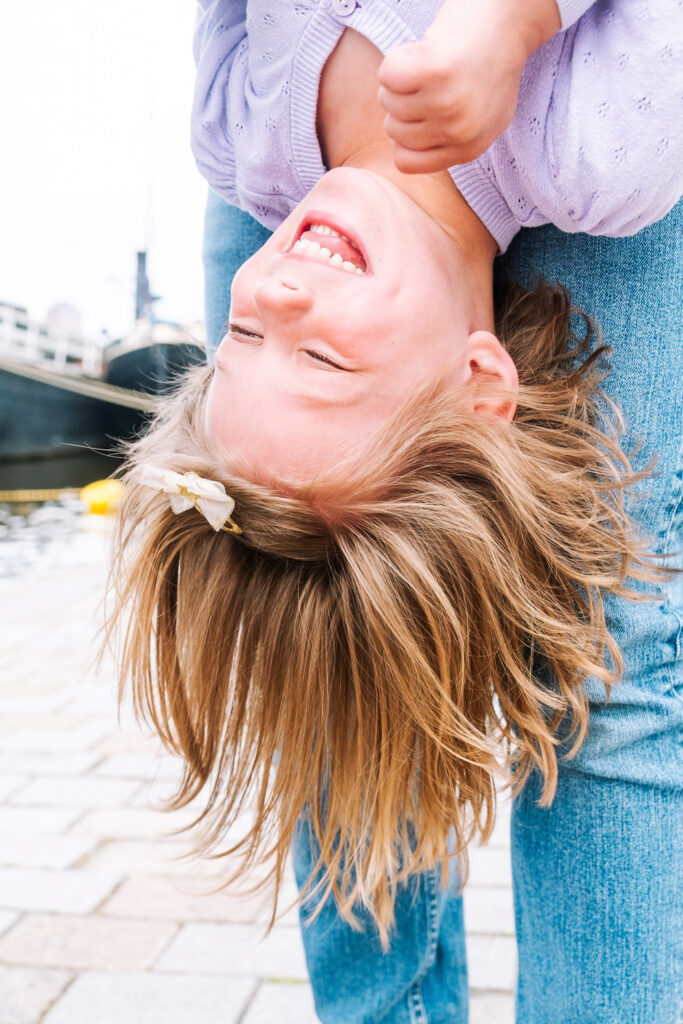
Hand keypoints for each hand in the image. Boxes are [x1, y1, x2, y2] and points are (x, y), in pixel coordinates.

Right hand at [377, 0, 560, 172]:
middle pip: (394, 131)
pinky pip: (387, 75)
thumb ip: (448, 142)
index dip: (406, 134)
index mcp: (469, 149)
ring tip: (430, 63)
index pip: (406, 162)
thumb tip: (406, 151)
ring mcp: (449, 102)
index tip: (422, 111)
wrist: (511, 17)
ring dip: (401, 79)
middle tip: (431, 79)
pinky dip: (397, 59)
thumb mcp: (481, 117)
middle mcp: (461, 132)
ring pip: (388, 102)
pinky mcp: (436, 70)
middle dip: (403, 103)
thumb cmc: (490, 64)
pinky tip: (422, 51)